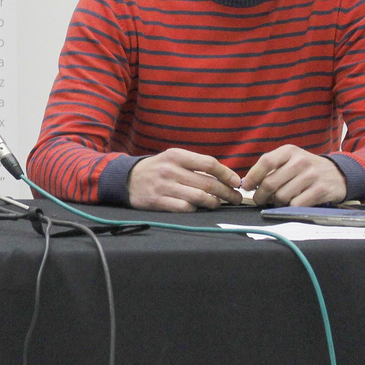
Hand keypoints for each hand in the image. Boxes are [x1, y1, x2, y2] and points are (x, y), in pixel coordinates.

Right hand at [127, 148, 242, 211]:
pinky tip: (198, 208)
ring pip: (198, 197)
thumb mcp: (174, 159)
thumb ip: (196, 165)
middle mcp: (170, 170)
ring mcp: (163, 186)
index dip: (226, 174)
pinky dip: (195, 209)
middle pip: (207, 183)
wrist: (128, 179)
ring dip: (214, 203)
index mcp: (176, 155)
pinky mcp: (157, 201)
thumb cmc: (158, 169)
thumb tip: (225, 177)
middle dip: (226, 192)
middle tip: (236, 198)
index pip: (209, 164)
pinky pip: (184, 208)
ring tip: (218, 204)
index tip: (236, 182)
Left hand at [242, 145, 347, 206]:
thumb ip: (272, 167)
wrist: (339, 174)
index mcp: (289, 151)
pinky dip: (290, 207)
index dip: (253, 176)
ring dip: (276, 203)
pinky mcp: (320, 190)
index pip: (266, 162)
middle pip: (270, 183)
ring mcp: (311, 176)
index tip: (246, 187)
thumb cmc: (308, 168)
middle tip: (260, 200)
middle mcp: (300, 161)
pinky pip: (296, 204)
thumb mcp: (291, 159)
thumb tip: (248, 182)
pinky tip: (293, 203)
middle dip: (261, 195)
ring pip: (282, 196)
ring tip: (279, 201)